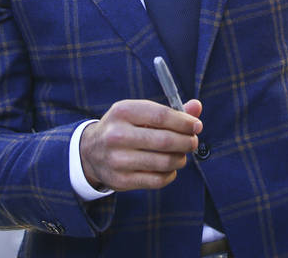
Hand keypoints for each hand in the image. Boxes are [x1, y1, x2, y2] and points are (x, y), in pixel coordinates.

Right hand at [79, 99, 201, 191]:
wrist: (90, 151)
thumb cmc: (124, 127)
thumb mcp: (140, 112)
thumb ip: (170, 111)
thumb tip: (197, 107)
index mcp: (123, 111)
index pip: (162, 116)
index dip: (185, 122)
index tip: (197, 126)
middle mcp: (117, 135)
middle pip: (165, 140)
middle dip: (186, 142)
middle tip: (193, 142)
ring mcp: (117, 160)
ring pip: (164, 162)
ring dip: (180, 159)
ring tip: (182, 155)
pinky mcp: (120, 180)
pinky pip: (156, 180)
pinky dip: (170, 174)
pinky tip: (170, 168)